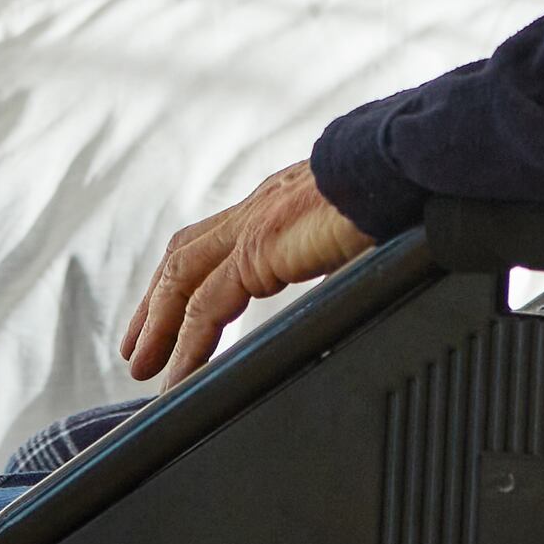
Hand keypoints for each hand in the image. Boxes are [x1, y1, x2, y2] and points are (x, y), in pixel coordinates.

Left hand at [124, 162, 374, 380]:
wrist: (406, 167)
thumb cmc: (398, 193)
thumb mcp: (359, 231)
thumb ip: (341, 259)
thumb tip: (355, 292)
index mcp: (278, 201)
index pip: (214, 239)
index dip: (184, 276)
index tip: (169, 310)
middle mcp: (257, 207)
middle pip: (184, 256)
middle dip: (155, 303)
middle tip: (137, 347)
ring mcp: (253, 224)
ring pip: (182, 279)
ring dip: (157, 324)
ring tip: (143, 367)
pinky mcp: (258, 250)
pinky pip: (206, 305)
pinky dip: (187, 342)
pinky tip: (178, 375)